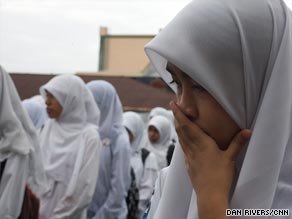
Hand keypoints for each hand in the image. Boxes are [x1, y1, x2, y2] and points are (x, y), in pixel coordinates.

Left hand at [170, 101, 250, 218]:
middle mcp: (192, 148)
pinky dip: (181, 139)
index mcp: (201, 143)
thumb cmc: (220, 176)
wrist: (209, 195)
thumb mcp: (230, 158)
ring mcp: (189, 157)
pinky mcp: (188, 164)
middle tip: (174, 108)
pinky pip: (183, 148)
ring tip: (177, 120)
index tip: (173, 104)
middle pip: (181, 130)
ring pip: (180, 138)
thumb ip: (237, 143)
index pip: (187, 125)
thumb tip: (247, 130)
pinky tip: (183, 140)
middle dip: (176, 118)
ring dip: (178, 127)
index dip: (179, 114)